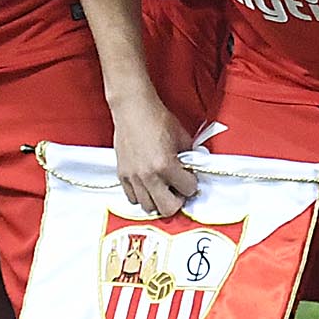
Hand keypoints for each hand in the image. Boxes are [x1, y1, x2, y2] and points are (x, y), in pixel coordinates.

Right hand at [110, 94, 197, 217]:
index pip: (188, 189)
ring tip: (162, 188)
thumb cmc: (157, 119)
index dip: (192, 184)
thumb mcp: (182, 137)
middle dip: (177, 201)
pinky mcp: (122, 175)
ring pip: (148, 207)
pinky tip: (148, 185)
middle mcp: (149, 175)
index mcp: (166, 165)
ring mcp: (134, 177)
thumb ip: (190, 156)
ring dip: (158, 200)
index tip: (190, 178)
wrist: (134, 109)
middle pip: (167, 209)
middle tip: (178, 190)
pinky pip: (132, 198)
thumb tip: (195, 167)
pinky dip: (142, 196)